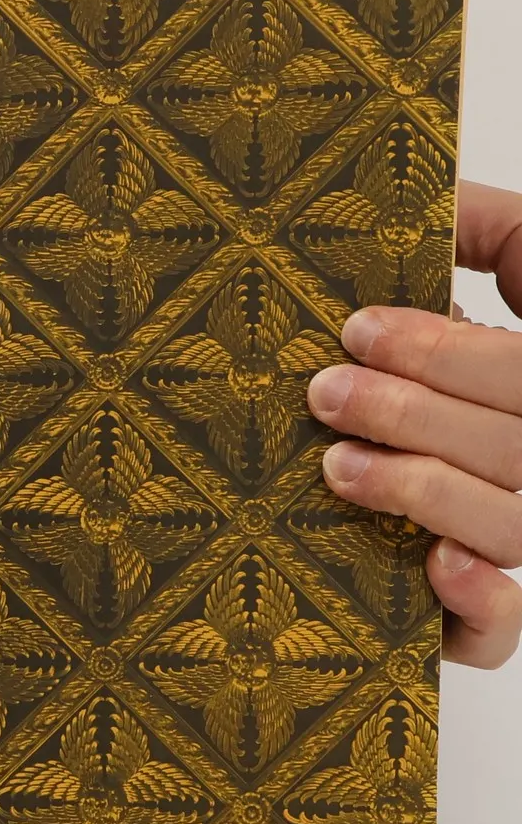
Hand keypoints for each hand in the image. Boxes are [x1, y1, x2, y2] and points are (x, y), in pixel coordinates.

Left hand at [307, 181, 521, 666]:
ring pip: (515, 528)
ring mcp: (521, 542)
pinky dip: (483, 606)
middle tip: (322, 391)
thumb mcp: (489, 286)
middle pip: (521, 448)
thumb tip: (441, 194)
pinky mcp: (485, 615)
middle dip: (418, 412)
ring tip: (336, 466)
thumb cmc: (426, 364)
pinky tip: (437, 568)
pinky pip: (504, 630)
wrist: (403, 482)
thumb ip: (493, 234)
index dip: (448, 354)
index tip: (357, 327)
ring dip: (426, 491)